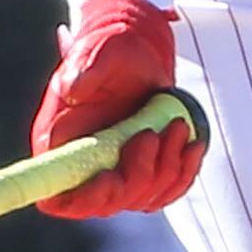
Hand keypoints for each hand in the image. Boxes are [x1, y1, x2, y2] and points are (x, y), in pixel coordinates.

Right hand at [30, 0, 199, 218]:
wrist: (138, 51)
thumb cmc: (111, 47)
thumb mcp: (97, 49)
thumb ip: (84, 67)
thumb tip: (73, 87)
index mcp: (59, 144)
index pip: (58, 198)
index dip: (85, 198)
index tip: (111, 176)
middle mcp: (83, 165)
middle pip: (106, 203)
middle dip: (137, 175)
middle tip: (151, 135)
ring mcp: (115, 170)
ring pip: (141, 198)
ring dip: (166, 167)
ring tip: (176, 126)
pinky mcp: (144, 170)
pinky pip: (166, 190)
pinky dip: (183, 171)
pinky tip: (192, 143)